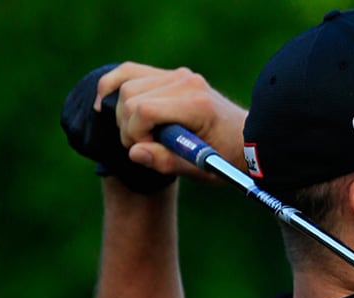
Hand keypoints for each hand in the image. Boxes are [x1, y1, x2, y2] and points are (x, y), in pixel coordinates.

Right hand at [95, 62, 248, 182]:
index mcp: (196, 104)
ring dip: (122, 112)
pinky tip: (104, 104)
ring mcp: (178, 75)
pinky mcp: (171, 76)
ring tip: (139, 134)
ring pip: (126, 85)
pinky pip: (130, 72)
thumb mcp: (202, 169)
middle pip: (130, 97)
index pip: (144, 110)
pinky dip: (113, 86)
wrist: (248, 139)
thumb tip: (134, 152)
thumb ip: (167, 161)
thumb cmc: (227, 157)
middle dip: (127, 126)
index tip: (147, 150)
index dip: (135, 134)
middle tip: (144, 146)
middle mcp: (186, 82)